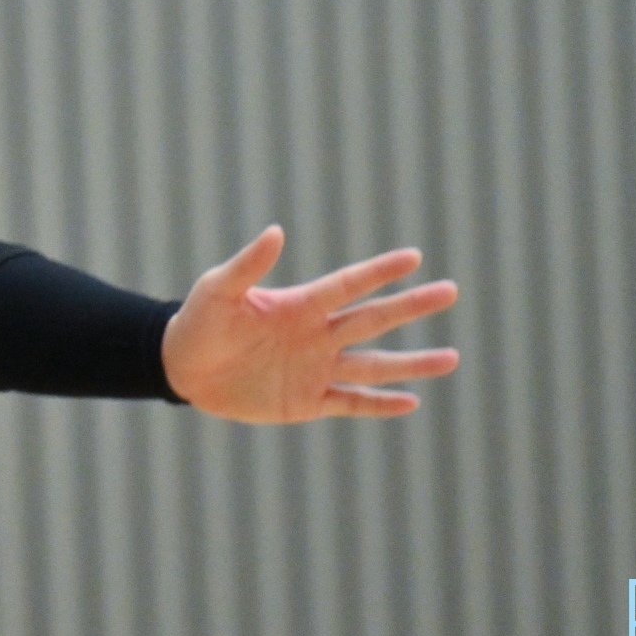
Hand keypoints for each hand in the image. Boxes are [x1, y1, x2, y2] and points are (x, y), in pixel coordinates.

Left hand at [160, 226, 458, 422]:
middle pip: (373, 319)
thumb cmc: (199, 322)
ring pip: (374, 365)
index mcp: (300, 304)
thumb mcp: (218, 289)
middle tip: (450, 291)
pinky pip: (352, 402)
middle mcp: (317, 334)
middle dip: (411, 306)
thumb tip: (276, 231)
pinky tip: (412, 401)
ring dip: (411, 363)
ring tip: (452, 358)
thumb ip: (248, 265)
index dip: (380, 271)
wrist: (183, 368)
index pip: (348, 284)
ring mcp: (316, 368)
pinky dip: (381, 404)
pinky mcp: (307, 401)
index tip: (415, 257)